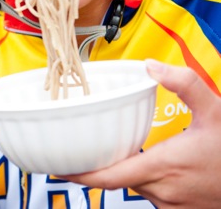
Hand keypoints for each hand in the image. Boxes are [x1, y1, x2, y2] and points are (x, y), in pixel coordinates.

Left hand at [62, 59, 220, 207]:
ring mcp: (172, 205)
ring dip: (124, 170)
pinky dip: (144, 179)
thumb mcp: (215, 109)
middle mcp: (162, 191)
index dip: (79, 175)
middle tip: (80, 146)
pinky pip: (153, 195)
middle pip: (116, 179)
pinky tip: (147, 162)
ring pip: (135, 186)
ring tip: (113, 149)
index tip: (56, 167)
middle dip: (98, 164)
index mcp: (162, 167)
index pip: (107, 178)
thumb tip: (150, 66)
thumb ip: (185, 84)